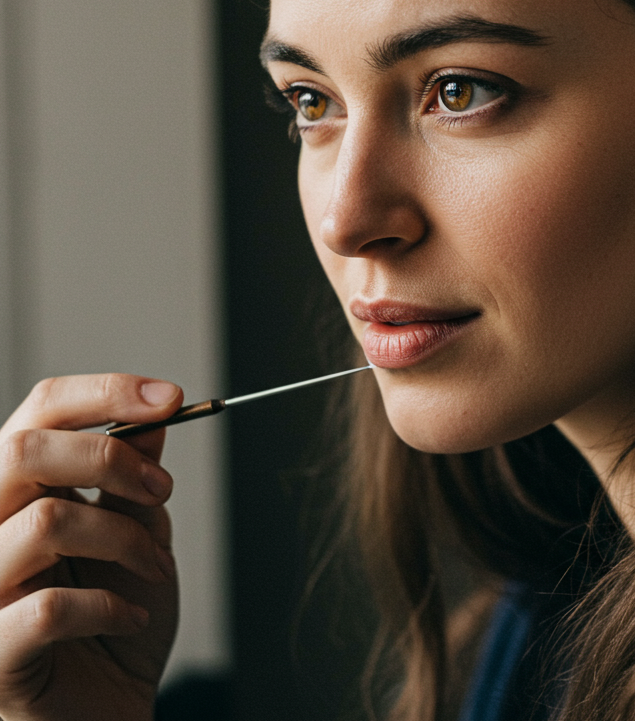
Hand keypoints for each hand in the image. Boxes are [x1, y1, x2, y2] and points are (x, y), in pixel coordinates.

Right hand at [0, 374, 182, 720]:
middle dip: (113, 457)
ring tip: (156, 566)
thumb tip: (152, 418)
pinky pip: (46, 609)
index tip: (173, 398)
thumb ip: (131, 482)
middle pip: (24, 450)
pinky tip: (130, 616)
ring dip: (125, 538)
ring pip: (44, 520)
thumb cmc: (113, 626)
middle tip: (162, 490)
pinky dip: (109, 605)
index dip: (105, 392)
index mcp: (13, 495)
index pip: (37, 411)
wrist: (105, 717)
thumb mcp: (134, 537)